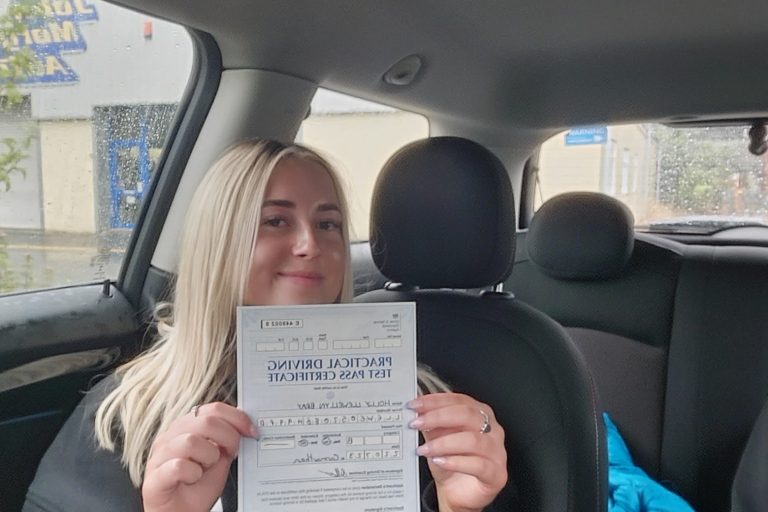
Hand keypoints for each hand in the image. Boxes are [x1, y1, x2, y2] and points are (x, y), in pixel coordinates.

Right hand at [142, 402, 257, 511]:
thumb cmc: (198, 485)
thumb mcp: (220, 457)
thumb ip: (228, 438)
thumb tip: (246, 422)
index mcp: (187, 426)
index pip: (214, 408)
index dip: (237, 418)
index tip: (251, 432)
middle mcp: (171, 436)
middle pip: (206, 421)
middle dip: (228, 438)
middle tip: (230, 454)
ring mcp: (160, 455)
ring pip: (191, 441)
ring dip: (208, 457)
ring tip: (205, 468)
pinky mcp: (154, 477)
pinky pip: (179, 466)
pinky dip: (193, 474)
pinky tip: (193, 479)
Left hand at [408, 393, 506, 511]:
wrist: (458, 494)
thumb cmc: (451, 463)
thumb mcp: (436, 439)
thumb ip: (430, 425)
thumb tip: (416, 411)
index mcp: (480, 414)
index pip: (459, 400)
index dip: (435, 401)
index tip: (415, 405)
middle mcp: (492, 429)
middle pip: (467, 415)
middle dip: (438, 417)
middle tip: (417, 423)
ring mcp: (497, 451)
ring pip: (473, 440)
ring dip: (444, 442)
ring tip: (425, 448)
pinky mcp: (497, 474)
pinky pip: (478, 465)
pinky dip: (456, 462)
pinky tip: (440, 461)